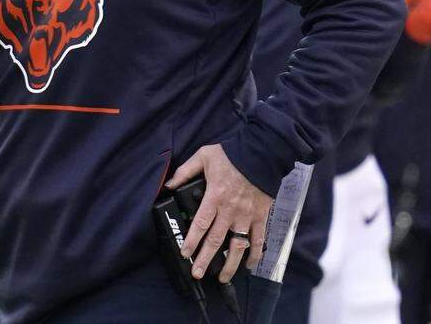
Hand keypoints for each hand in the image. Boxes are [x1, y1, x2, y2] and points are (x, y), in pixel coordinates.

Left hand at [165, 144, 272, 282]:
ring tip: (222, 277)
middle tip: (197, 273)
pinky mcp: (260, 216)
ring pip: (237, 245)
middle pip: (216, 240)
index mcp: (215, 196)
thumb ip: (185, 171)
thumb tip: (169, 185)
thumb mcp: (203, 156)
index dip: (191, 241)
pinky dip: (255, 254)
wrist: (261, 152)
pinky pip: (258, 239)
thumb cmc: (232, 154)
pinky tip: (248, 264)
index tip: (184, 253)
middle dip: (205, 259)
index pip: (200, 224)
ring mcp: (247, 215)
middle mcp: (230, 210)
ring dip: (230, 264)